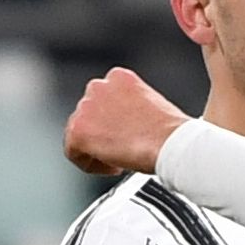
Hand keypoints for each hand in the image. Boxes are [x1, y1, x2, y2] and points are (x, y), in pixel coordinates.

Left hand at [63, 67, 189, 175]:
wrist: (170, 143)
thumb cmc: (171, 131)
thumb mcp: (155, 106)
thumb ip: (133, 107)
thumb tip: (127, 123)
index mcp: (119, 77)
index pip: (104, 98)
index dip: (115, 120)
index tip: (126, 133)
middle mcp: (98, 87)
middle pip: (89, 114)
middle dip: (103, 133)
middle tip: (121, 148)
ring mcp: (86, 108)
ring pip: (79, 133)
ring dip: (97, 148)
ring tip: (119, 159)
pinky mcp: (79, 131)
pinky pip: (73, 152)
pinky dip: (90, 164)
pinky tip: (112, 167)